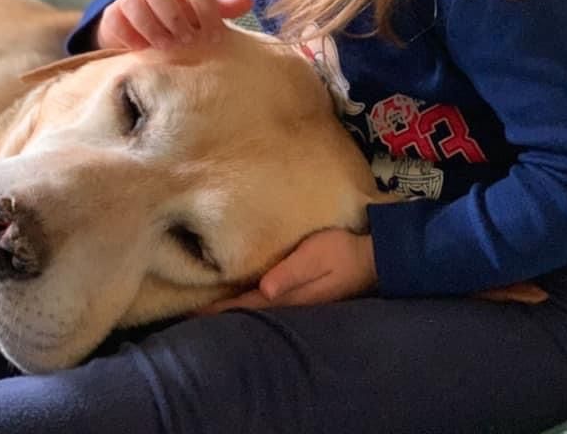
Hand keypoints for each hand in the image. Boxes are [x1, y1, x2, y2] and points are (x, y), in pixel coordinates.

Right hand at [97, 0, 252, 49]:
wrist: (146, 24)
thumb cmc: (184, 16)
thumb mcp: (204, 10)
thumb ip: (223, 7)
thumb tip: (248, 2)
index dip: (207, 11)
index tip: (214, 37)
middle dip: (174, 16)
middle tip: (187, 41)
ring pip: (134, 2)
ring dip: (151, 26)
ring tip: (166, 48)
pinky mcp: (114, 14)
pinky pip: (116, 19)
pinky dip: (128, 35)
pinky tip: (141, 50)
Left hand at [200, 229, 377, 313]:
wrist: (373, 258)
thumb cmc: (342, 251)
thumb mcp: (317, 256)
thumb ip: (292, 272)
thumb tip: (265, 289)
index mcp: (289, 296)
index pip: (247, 305)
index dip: (222, 309)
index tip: (195, 313)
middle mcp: (290, 302)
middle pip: (249, 311)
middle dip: (223, 313)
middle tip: (193, 316)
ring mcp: (297, 301)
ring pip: (258, 308)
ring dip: (236, 310)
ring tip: (211, 310)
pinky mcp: (302, 293)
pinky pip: (269, 302)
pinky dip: (251, 302)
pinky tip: (244, 301)